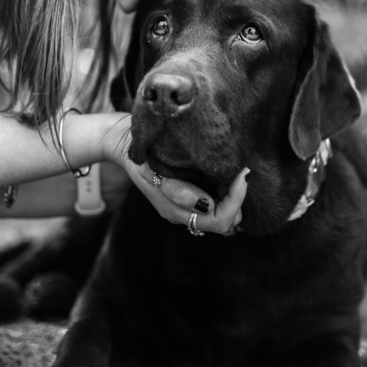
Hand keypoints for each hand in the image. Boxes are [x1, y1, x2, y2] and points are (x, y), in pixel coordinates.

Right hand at [102, 114, 247, 235]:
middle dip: (238, 201)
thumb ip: (177, 191)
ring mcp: (182, 209)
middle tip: (243, 173)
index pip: (218, 219)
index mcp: (174, 210)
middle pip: (223, 223)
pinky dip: (225, 196)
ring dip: (234, 200)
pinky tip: (226, 177)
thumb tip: (207, 206)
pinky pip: (213, 207)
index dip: (237, 199)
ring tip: (237, 174)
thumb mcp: (154, 170)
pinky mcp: (185, 199)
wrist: (123, 143)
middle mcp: (181, 215)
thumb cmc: (140, 154)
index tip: (243, 172)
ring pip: (220, 218)